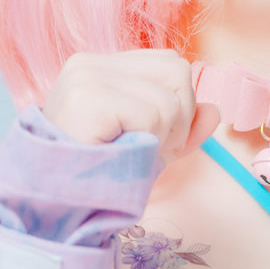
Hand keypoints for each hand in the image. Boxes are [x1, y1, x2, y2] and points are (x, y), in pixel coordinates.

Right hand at [41, 50, 213, 161]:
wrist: (53, 205)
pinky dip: (150, 143)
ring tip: (133, 154)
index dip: (181, 105)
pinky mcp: (87, 98)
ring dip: (164, 137)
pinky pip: (153, 114)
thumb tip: (216, 111)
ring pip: (169, 98)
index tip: (161, 139)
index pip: (170, 64)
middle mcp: (90, 63)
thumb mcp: (148, 148)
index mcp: (100, 67)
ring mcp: (86, 77)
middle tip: (152, 148)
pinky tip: (125, 154)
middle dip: (180, 118)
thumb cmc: (97, 176)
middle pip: (178, 70)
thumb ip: (181, 129)